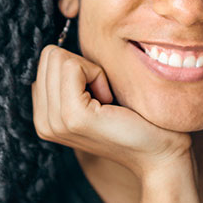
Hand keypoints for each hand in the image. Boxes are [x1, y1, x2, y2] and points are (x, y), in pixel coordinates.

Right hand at [32, 43, 191, 182]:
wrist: (159, 154)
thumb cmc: (136, 121)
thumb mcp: (93, 98)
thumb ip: (69, 80)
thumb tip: (60, 48)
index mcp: (44, 117)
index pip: (45, 62)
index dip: (78, 68)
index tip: (99, 95)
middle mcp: (43, 122)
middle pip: (49, 56)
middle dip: (82, 66)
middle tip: (104, 97)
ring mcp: (55, 121)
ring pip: (59, 58)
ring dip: (90, 71)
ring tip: (106, 101)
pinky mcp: (73, 116)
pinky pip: (73, 66)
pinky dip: (97, 74)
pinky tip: (110, 101)